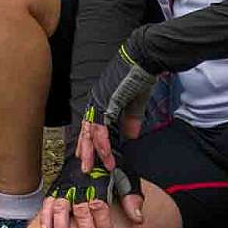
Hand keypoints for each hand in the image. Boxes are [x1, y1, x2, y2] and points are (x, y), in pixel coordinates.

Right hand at [40, 147, 143, 227]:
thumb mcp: (126, 178)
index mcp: (98, 182)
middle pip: (81, 209)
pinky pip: (47, 203)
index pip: (99, 204)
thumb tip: (138, 219)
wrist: (93, 148)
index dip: (103, 223)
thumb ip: (131, 197)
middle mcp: (80, 185)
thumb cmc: (110, 169)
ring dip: (61, 227)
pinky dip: (45, 217)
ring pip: (61, 207)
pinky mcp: (56, 188)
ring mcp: (66, 187)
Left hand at [81, 34, 157, 164]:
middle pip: (86, 130)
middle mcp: (96, 101)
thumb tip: (131, 136)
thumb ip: (131, 119)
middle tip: (85, 168)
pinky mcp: (106, 102)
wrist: (142, 59)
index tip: (87, 157)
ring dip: (92, 151)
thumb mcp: (134, 102)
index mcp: (101, 101)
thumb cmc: (139, 76)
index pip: (90, 125)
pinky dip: (103, 142)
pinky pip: (101, 127)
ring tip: (91, 167)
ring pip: (90, 131)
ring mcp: (99, 101)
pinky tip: (105, 155)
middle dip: (86, 151)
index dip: (88, 142)